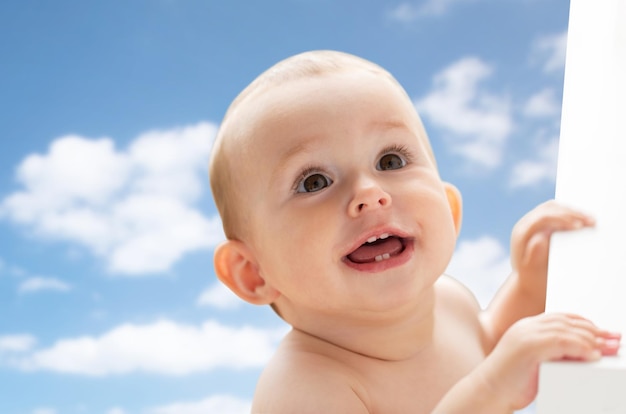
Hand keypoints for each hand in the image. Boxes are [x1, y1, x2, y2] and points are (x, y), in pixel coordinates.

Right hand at [479, 313, 620, 409]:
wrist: (487, 391)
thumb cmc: (509, 384)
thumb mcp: (534, 364)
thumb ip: (553, 355)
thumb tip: (582, 356)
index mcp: (526, 328)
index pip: (561, 318)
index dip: (585, 324)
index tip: (604, 334)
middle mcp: (526, 327)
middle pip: (567, 321)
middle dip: (595, 330)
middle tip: (615, 340)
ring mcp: (526, 335)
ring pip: (566, 329)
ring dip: (591, 339)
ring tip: (608, 349)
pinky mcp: (529, 346)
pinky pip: (561, 341)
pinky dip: (580, 347)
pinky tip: (592, 355)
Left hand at [510, 200, 594, 291]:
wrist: (527, 281)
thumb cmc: (532, 278)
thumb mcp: (532, 270)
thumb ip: (535, 254)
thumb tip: (541, 236)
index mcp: (522, 234)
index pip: (542, 218)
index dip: (562, 219)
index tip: (579, 226)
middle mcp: (525, 224)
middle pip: (549, 209)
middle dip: (572, 213)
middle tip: (591, 221)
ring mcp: (532, 221)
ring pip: (553, 207)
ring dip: (572, 210)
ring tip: (590, 219)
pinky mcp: (540, 222)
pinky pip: (555, 210)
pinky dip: (569, 213)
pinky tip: (583, 219)